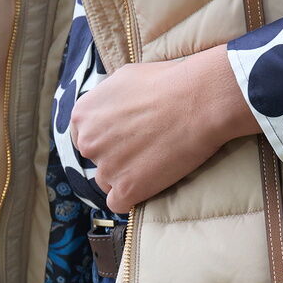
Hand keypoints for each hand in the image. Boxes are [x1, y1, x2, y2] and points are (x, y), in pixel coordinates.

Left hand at [69, 44, 259, 212]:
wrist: (199, 101)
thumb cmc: (168, 82)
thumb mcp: (125, 78)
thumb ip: (108, 99)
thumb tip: (110, 109)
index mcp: (84, 114)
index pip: (84, 137)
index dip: (107, 140)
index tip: (127, 139)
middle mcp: (89, 142)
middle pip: (97, 161)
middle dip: (117, 158)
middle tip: (146, 149)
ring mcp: (107, 168)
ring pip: (109, 182)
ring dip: (127, 177)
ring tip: (155, 163)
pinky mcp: (128, 189)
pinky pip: (119, 204)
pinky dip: (133, 198)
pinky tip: (150, 185)